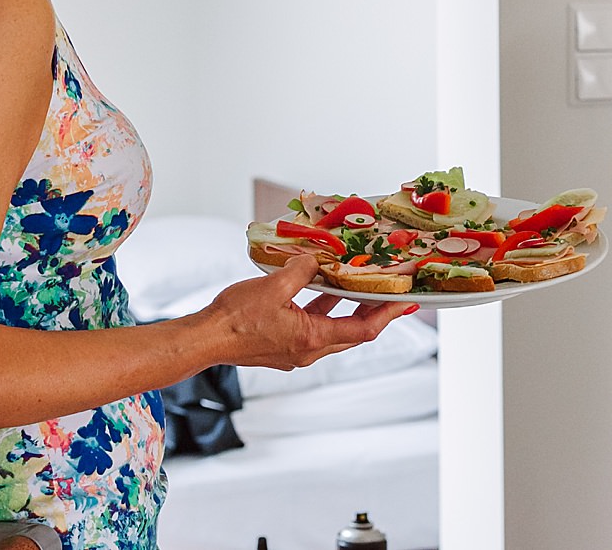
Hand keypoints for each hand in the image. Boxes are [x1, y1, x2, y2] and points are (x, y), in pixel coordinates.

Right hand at [200, 255, 413, 369]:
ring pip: (331, 330)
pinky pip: (312, 327)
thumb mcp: (274, 286)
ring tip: (358, 285)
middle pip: (352, 333)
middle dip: (373, 311)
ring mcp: (294, 351)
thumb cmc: (235, 319)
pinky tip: (319, 289)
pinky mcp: (282, 345)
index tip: (406, 302)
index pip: (363, 330)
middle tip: (389, 292)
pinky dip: (322, 310)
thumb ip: (301, 270)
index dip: (388, 314)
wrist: (205, 339)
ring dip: (346, 308)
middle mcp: (308, 351)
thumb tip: (315, 260)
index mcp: (312, 340)